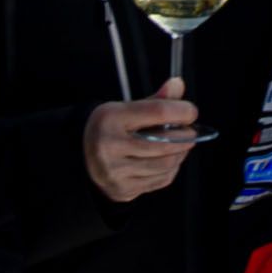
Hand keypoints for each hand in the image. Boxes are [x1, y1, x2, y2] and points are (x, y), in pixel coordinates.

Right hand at [81, 94, 198, 204]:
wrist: (81, 155)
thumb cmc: (109, 129)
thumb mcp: (125, 108)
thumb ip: (155, 100)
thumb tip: (177, 84)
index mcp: (110, 119)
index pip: (158, 112)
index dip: (182, 111)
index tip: (190, 112)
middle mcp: (109, 146)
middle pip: (165, 143)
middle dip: (186, 137)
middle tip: (189, 132)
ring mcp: (114, 171)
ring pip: (166, 165)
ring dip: (180, 154)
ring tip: (179, 146)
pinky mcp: (122, 188)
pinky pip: (161, 180)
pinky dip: (171, 169)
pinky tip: (166, 160)